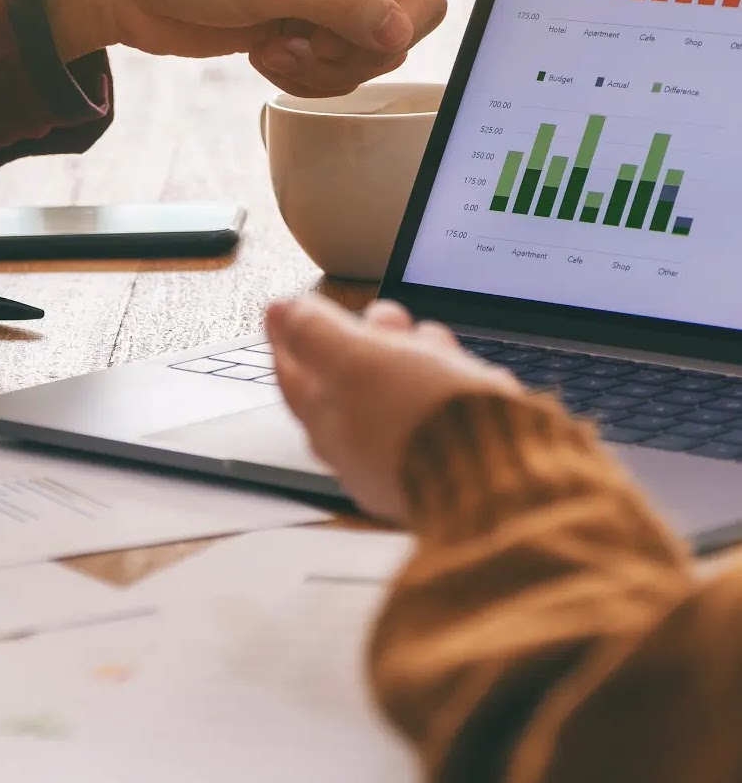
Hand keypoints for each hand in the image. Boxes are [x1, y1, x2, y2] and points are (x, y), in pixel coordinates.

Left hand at [29, 0, 586, 96]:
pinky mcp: (308, 22)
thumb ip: (340, 5)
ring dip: (330, 61)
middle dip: (371, 38)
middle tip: (312, 34)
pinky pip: (342, 65)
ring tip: (272, 40)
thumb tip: (396, 37)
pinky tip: (261, 53)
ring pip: (380, 45)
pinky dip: (308, 72)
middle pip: (419, 7)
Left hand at [267, 296, 519, 521]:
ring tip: (431, 337)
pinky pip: (437, 407)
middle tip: (384, 316)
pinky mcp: (447, 457)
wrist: (500, 475)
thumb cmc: (422, 420)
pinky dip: (444, 380)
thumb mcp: (358, 360)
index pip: (292, 374)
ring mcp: (403, 455)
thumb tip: (281, 312)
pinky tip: (462, 368)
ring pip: (398, 388)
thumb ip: (316, 334)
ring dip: (412, 353)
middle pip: (348, 379)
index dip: (288, 335)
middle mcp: (359, 449)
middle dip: (367, 338)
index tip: (282, 308)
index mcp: (326, 425)